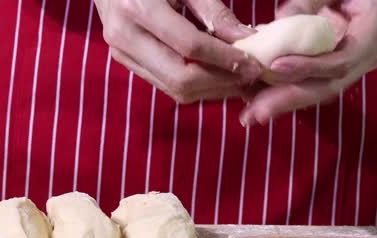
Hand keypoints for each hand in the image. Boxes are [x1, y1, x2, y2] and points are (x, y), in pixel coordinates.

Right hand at [95, 0, 262, 102]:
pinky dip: (195, 86)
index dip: (226, 59)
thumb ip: (214, 11)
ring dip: (211, 90)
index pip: (190, 47)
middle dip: (221, 83)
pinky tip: (217, 77)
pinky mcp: (125, 61)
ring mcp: (122, 53)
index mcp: (138, 7)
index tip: (254, 64)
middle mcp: (125, 36)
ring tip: (238, 81)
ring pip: (173, 89)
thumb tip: (248, 38)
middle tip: (249, 77)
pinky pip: (165, 84)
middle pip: (181, 78)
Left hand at [240, 0, 376, 124]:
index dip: (309, 67)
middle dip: (289, 100)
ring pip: (318, 90)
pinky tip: (259, 100)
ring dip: (283, 103)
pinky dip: (286, 92)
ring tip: (251, 114)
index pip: (342, 60)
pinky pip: (314, 84)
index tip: (275, 67)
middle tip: (255, 113)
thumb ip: (308, 1)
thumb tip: (277, 24)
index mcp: (374, 30)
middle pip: (328, 86)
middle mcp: (369, 55)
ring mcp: (356, 65)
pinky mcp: (339, 69)